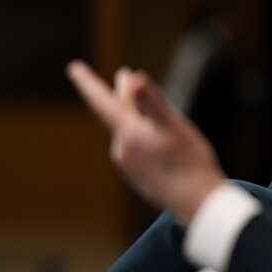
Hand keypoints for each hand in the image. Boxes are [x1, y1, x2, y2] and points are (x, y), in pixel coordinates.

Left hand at [66, 60, 224, 222]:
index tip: (73, 68)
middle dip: (122, 96)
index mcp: (128, 133)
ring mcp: (130, 166)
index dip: (88, 83)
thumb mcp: (173, 125)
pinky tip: (160, 143)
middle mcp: (123, 150)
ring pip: (131, 133)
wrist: (198, 204)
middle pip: (119, 115)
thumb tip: (132, 77)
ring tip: (151, 109)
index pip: (102, 102)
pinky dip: (144, 137)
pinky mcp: (141, 178)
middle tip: (124, 76)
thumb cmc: (189, 161)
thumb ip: (151, 100)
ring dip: (136, 117)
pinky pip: (138, 149)